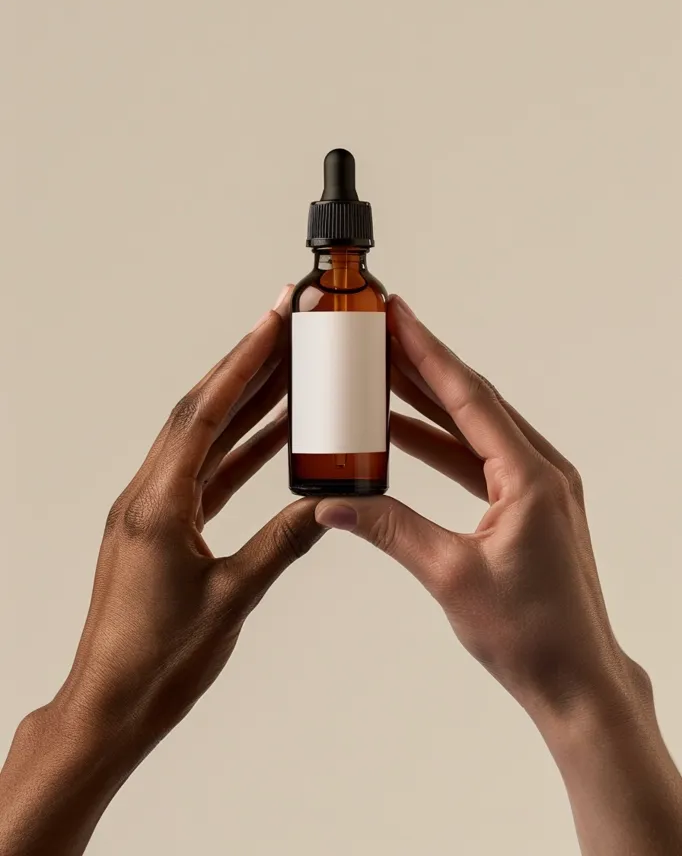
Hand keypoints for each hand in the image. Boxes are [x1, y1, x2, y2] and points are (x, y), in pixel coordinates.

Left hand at [0, 286, 324, 855]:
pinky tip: (272, 436)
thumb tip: (328, 503)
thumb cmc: (158, 662)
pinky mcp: (163, 527)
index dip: (241, 363)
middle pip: (200, 412)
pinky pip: (206, 472)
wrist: (110, 704)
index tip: (272, 320)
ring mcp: (153, 509)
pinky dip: (240, 449)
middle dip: (245, 365)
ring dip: (245, 403)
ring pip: (203, 439)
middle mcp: (147, 495)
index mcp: (157, 505)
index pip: (203, 414)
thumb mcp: (233, 598)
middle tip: (285, 327)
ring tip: (289, 370)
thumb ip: (282, 543)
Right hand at [318, 294, 641, 719]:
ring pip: (475, 428)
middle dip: (423, 366)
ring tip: (383, 375)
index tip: (398, 315)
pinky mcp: (530, 506)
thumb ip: (389, 529)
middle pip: (473, 402)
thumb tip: (334, 502)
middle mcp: (542, 471)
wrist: (576, 679)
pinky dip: (442, 444)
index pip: (469, 398)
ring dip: (429, 403)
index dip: (429, 352)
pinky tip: (405, 436)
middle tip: (381, 334)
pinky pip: (479, 458)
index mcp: (531, 478)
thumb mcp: (449, 576)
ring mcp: (540, 487)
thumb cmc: (530, 635)